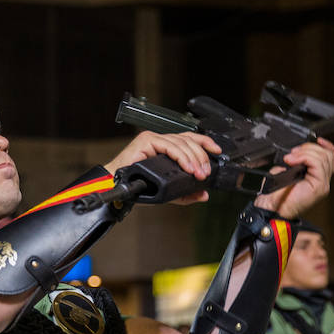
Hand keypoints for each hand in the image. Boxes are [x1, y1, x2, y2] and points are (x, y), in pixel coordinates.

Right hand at [104, 131, 221, 204]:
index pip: (190, 140)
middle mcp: (160, 141)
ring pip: (180, 143)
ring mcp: (153, 139)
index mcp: (165, 148)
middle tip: (205, 173)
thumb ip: (184, 193)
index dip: (205, 143)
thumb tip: (203, 195)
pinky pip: (169, 146)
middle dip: (201, 156)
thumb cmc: (135, 186)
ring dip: (193, 158)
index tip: (217, 152)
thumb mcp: (166, 191)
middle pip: (188, 140)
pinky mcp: (146, 141)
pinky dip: (181, 156)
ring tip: (198, 173)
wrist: (115, 187)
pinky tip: (187, 167)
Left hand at [253, 137, 333, 218]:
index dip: (326, 146)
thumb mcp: (284, 172)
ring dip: (305, 152)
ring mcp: (322, 184)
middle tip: (293, 153)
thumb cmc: (274, 196)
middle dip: (309, 148)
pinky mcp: (319, 186)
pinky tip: (292, 161)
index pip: (331, 158)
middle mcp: (322, 182)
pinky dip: (304, 157)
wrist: (271, 209)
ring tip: (291, 158)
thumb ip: (295, 162)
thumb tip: (295, 153)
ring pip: (323, 157)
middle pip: (328, 155)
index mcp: (316, 178)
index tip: (316, 140)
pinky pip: (318, 164)